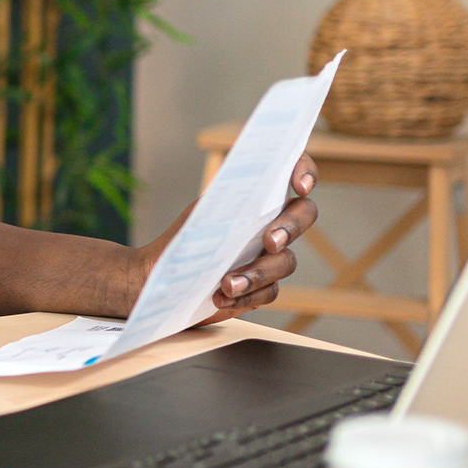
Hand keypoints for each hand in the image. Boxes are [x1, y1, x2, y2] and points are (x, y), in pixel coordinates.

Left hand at [195, 156, 317, 325]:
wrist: (162, 277)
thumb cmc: (183, 239)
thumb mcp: (199, 215)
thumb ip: (224, 203)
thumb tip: (243, 199)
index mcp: (256, 197)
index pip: (292, 170)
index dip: (304, 171)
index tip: (300, 187)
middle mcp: (271, 222)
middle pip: (304, 215)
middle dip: (289, 227)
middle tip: (269, 241)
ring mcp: (271, 255)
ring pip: (285, 261)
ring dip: (257, 273)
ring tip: (227, 284)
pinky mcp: (263, 286)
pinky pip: (269, 291)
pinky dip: (246, 295)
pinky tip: (221, 297)